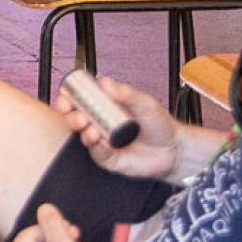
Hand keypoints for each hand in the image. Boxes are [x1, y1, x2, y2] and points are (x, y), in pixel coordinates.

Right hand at [57, 74, 186, 181]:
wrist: (174, 148)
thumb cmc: (159, 124)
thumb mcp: (144, 103)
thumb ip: (125, 93)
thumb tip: (105, 82)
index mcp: (104, 106)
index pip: (79, 101)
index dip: (68, 99)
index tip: (66, 98)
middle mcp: (100, 123)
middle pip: (73, 119)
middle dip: (70, 117)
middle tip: (79, 117)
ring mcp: (102, 141)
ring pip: (81, 136)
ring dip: (83, 133)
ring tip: (93, 131)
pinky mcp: (108, 158)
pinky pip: (96, 154)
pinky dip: (97, 148)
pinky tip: (105, 144)